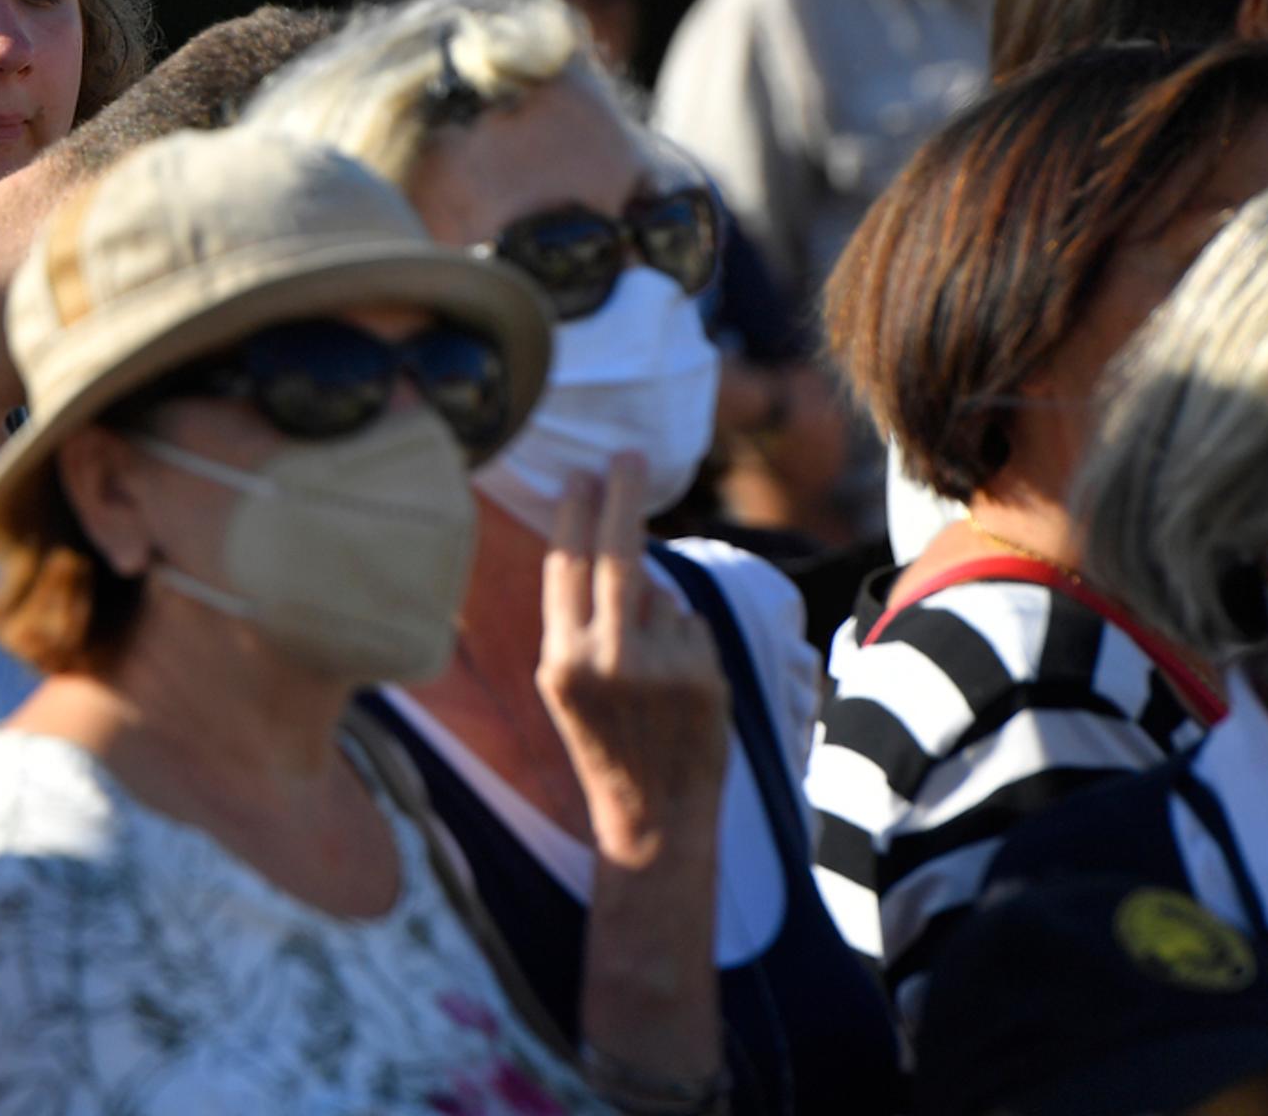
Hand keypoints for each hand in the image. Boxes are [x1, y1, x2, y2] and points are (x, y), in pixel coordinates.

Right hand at [535, 454, 728, 869]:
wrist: (654, 812)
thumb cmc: (604, 739)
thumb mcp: (566, 682)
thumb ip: (580, 620)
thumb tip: (614, 542)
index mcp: (563, 660)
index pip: (566, 567)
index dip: (574, 515)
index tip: (581, 474)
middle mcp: (609, 660)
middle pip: (618, 555)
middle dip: (622, 496)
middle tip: (629, 454)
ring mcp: (661, 667)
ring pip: (660, 595)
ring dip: (656, 611)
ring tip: (649, 668)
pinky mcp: (705, 675)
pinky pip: (691, 624)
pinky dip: (684, 639)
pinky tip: (678, 684)